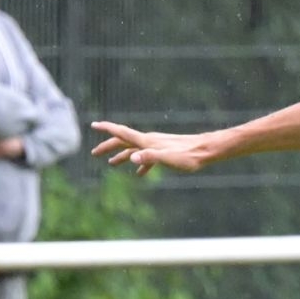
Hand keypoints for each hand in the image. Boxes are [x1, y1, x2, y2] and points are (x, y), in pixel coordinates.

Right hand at [90, 121, 216, 175]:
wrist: (206, 151)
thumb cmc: (188, 156)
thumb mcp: (168, 159)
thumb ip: (150, 158)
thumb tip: (132, 158)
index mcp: (147, 142)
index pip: (122, 133)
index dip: (107, 129)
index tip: (93, 124)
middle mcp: (149, 141)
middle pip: (124, 141)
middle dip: (108, 146)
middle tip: (94, 153)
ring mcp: (157, 146)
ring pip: (134, 149)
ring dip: (122, 155)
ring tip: (111, 163)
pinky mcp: (165, 152)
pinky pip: (147, 158)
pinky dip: (140, 164)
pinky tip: (139, 174)